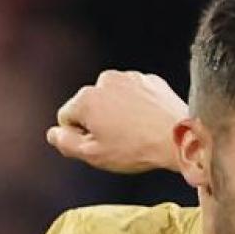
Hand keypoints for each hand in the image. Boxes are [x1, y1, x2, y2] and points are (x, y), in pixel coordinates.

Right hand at [46, 70, 187, 173]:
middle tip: (121, 142)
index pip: (67, 118)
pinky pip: (135, 95)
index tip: (101, 146)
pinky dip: (139, 107)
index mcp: (85, 99)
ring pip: (113, 99)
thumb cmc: (137, 149)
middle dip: (100, 122)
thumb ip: (65, 143)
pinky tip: (150, 123)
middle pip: (91, 106)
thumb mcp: (93, 155)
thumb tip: (53, 133)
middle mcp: (104, 81)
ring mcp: (129, 78)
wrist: (181, 138)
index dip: (80, 136)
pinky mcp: (150, 80)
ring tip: (137, 133)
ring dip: (119, 113)